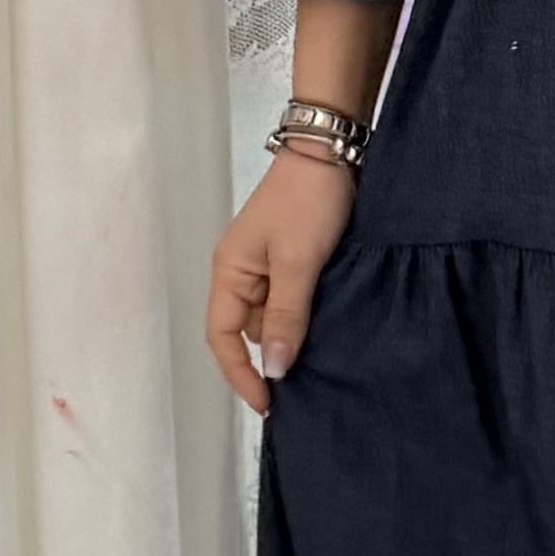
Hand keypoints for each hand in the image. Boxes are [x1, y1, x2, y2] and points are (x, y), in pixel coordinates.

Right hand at [204, 148, 357, 415]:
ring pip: (275, 318)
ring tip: (324, 360)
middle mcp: (242, 273)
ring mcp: (267, 266)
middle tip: (304, 388)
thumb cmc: (308, 200)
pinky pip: (293, 301)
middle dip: (272, 358)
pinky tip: (331, 329)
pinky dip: (308, 316)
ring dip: (296, 336)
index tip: (267, 403)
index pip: (222, 337)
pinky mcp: (293, 259)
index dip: (240, 374)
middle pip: (249, 332)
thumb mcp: (298, 263)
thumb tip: (276, 368)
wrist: (332, 152)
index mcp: (230, 272)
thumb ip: (288, 316)